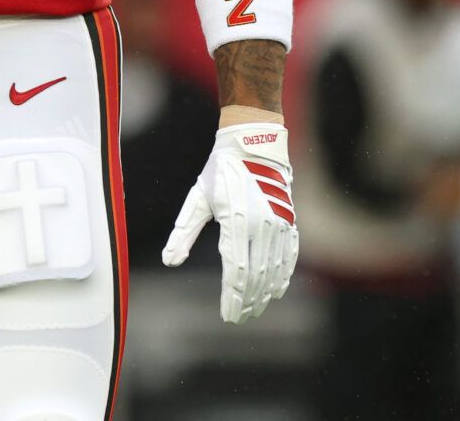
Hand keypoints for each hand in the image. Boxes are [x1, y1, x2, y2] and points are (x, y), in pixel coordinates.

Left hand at [162, 122, 299, 322]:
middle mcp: (261, 224)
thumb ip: (184, 232)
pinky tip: (277, 290)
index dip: (232, 296)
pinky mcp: (290, 220)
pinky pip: (290, 254)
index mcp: (236, 220)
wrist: (255, 142)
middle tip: (239, 318)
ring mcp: (280, 223)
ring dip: (264, 293)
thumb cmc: (221, 170)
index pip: (236, 270)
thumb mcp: (198, 199)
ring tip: (255, 309)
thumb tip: (169, 261)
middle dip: (248, 300)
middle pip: (256, 275)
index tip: (227, 315)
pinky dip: (284, 275)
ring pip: (274, 268)